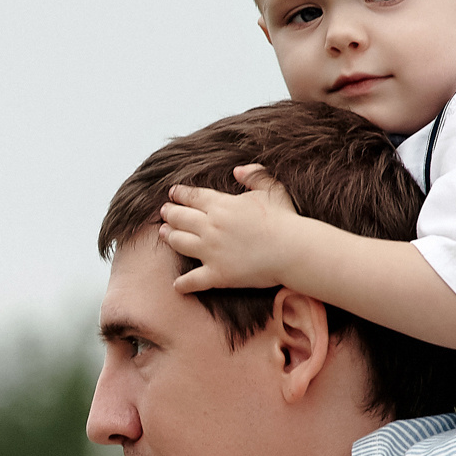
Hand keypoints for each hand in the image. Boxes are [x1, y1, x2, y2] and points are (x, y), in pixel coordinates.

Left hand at [160, 165, 303, 293]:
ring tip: (163, 234)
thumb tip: (237, 170)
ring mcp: (211, 251)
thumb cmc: (285, 219)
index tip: (172, 194)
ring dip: (169, 237)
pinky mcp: (217, 274)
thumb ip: (254, 175)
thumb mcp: (271, 188)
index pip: (192, 197)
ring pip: (179, 242)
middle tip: (163, 212)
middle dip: (169, 213)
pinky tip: (177, 285)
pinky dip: (183, 283)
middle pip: (180, 217)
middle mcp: (211, 226)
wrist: (292, 249)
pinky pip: (193, 280)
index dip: (179, 194)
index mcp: (222, 205)